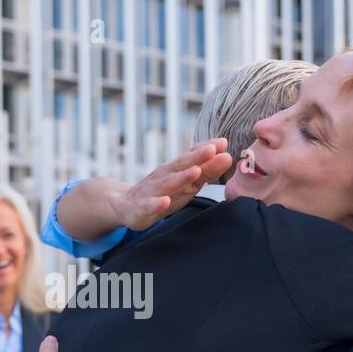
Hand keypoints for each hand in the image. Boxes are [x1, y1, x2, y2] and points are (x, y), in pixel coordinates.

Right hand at [113, 138, 232, 229]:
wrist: (127, 205)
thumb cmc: (162, 192)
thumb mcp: (185, 181)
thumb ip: (205, 168)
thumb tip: (225, 152)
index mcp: (175, 169)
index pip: (193, 157)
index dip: (207, 151)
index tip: (223, 142)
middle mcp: (163, 176)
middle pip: (181, 165)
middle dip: (197, 157)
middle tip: (212, 149)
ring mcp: (152, 191)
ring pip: (167, 184)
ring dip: (181, 177)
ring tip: (195, 171)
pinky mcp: (141, 208)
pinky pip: (148, 206)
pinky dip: (156, 204)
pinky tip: (163, 201)